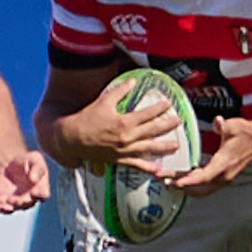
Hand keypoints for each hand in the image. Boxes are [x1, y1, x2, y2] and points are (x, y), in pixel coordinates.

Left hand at [0, 151, 50, 216]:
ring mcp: (12, 203)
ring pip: (9, 209)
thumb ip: (37, 167)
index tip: (34, 193)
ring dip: (2, 209)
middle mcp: (27, 199)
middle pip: (25, 205)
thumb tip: (34, 178)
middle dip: (18, 203)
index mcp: (40, 188)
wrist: (10, 165)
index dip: (40, 195)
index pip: (43, 194)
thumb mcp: (35, 158)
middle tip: (12, 199)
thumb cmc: (26, 161)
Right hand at [61, 78, 186, 171]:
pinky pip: (136, 165)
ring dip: (163, 148)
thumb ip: (120, 90)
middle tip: (178, 122)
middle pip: (152, 131)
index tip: (168, 104)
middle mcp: (127, 138)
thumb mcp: (104, 101)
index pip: (147, 114)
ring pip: (148, 149)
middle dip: (167, 126)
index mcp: (124, 122)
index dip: (159, 108)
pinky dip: (147, 167)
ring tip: (176, 146)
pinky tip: (158, 169)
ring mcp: (124, 151)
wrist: (73, 138)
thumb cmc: (87, 118)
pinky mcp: (119, 160)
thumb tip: (133, 81)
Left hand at [172, 116, 251, 195]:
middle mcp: (223, 175)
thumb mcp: (235, 126)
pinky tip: (181, 178)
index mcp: (224, 164)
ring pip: (201, 189)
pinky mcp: (222, 178)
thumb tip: (218, 122)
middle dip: (179, 184)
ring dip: (184, 187)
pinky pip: (204, 187)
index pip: (205, 177)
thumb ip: (224, 125)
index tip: (176, 182)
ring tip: (167, 180)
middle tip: (162, 178)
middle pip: (198, 187)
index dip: (190, 181)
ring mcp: (223, 179)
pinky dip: (192, 185)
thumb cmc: (246, 133)